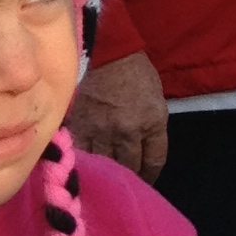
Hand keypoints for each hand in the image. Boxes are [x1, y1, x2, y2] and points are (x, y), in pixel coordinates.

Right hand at [71, 50, 166, 177]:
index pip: (154, 162)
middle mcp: (126, 130)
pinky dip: (85, 161)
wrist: (106, 53)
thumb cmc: (136, 75)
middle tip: (125, 183)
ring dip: (107, 173)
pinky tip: (86, 165)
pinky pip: (82, 153)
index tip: (145, 180)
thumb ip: (152, 131)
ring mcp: (100, 129)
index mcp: (151, 123)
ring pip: (104, 165)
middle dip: (130, 177)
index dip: (150, 175)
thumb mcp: (156, 102)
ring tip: (105, 178)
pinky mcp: (78, 126)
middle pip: (129, 168)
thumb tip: (144, 157)